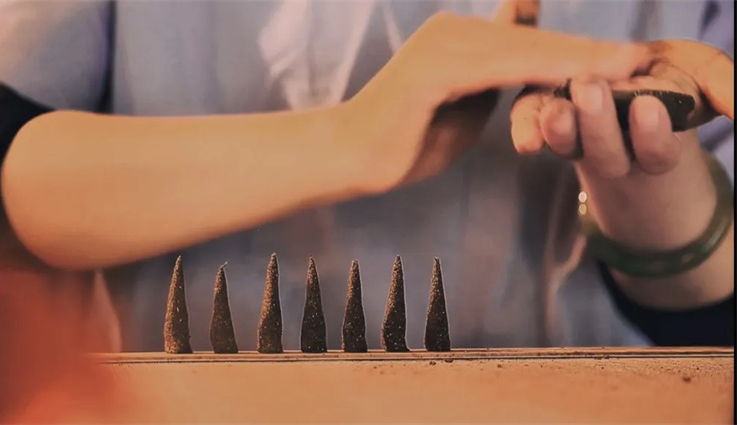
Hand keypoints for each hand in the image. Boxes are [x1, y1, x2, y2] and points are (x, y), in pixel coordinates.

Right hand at [340, 10, 652, 193]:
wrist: (351, 156)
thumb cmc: (403, 141)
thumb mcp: (463, 108)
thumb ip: (495, 85)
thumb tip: (533, 73)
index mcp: (460, 40)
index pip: (527, 43)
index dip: (576, 50)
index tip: (622, 56)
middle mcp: (453, 31)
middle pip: (533, 41)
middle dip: (589, 52)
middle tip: (641, 58)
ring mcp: (443, 45)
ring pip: (524, 50)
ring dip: (579, 58)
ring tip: (627, 66)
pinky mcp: (436, 68)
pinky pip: (501, 68)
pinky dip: (544, 70)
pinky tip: (582, 75)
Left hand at [509, 40, 733, 249]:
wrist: (631, 79)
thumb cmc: (673, 80)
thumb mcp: (702, 76)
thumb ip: (723, 89)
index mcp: (657, 145)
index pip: (658, 152)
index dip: (652, 136)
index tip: (648, 106)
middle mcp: (614, 150)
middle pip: (606, 154)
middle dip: (599, 125)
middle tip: (592, 88)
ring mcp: (576, 138)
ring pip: (567, 145)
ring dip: (559, 129)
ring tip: (557, 108)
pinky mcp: (545, 117)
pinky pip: (531, 125)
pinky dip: (525, 126)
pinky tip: (524, 133)